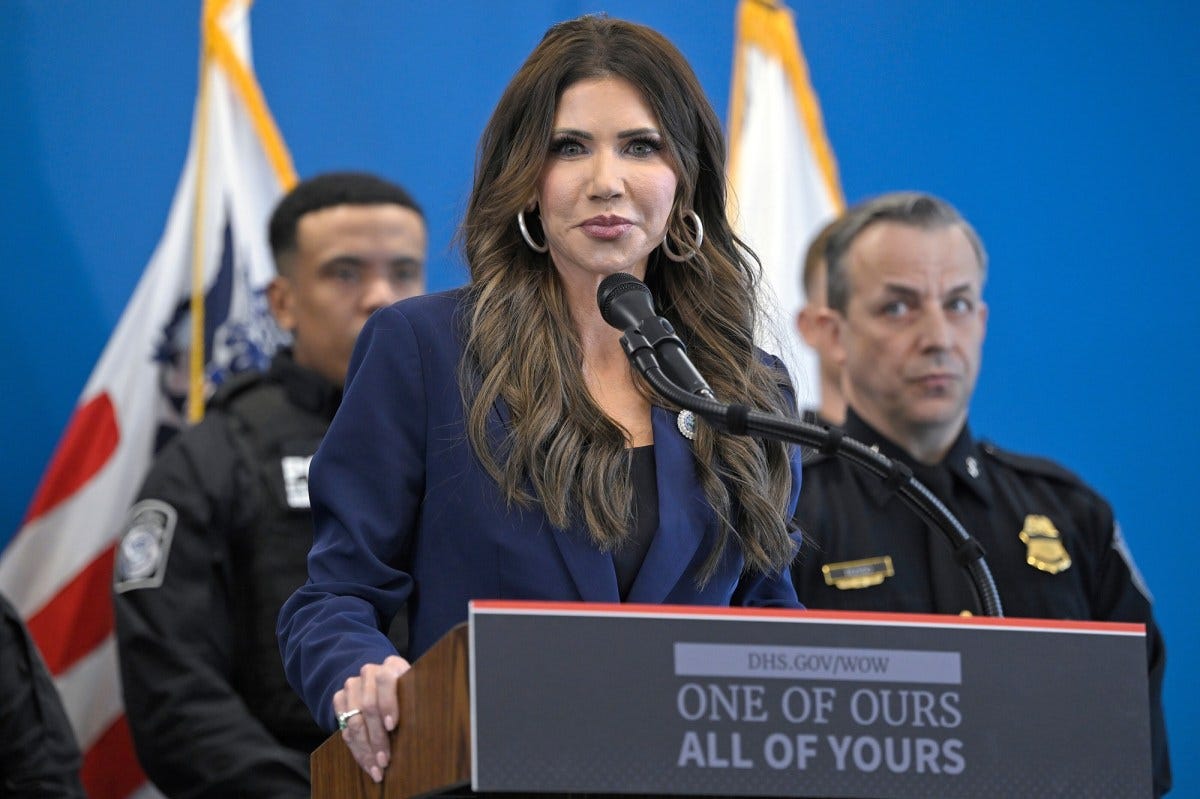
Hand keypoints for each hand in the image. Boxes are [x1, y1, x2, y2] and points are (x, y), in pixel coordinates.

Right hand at [332, 655, 411, 782]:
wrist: (386, 690)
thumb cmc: (412, 696)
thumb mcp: (420, 694)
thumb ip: (422, 701)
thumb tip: (435, 723)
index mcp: (393, 666)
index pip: (385, 679)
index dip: (387, 703)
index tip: (392, 726)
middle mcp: (370, 672)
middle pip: (368, 706)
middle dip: (376, 737)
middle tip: (385, 760)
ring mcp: (353, 684)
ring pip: (354, 720)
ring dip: (365, 748)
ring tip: (377, 767)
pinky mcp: (340, 698)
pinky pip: (342, 726)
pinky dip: (355, 748)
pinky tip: (366, 762)